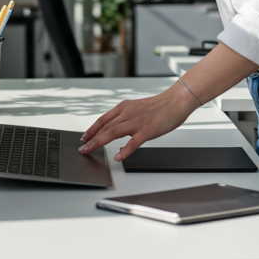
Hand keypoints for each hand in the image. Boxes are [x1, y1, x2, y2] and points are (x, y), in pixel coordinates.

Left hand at [78, 86, 196, 160]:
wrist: (176, 101)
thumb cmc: (159, 106)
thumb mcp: (138, 108)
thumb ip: (127, 117)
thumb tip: (117, 129)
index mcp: (125, 107)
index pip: (103, 119)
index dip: (92, 129)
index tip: (84, 137)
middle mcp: (128, 113)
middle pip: (105, 127)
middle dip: (91, 138)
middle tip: (82, 148)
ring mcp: (137, 122)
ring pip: (113, 133)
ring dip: (99, 142)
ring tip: (90, 150)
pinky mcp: (147, 130)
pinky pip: (133, 142)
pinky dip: (124, 150)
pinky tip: (118, 157)